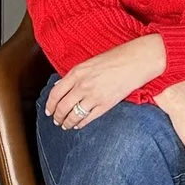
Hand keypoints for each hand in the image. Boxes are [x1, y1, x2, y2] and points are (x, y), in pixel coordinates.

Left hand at [45, 35, 165, 130]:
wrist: (135, 61)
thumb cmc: (114, 58)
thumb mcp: (89, 63)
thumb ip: (74, 75)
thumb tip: (60, 87)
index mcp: (77, 73)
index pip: (56, 93)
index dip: (49, 105)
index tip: (48, 111)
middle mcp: (83, 86)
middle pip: (62, 107)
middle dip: (57, 117)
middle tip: (56, 121)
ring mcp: (94, 97)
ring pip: (74, 115)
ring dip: (67, 123)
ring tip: (66, 125)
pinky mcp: (106, 105)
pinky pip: (88, 118)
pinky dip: (81, 124)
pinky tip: (79, 125)